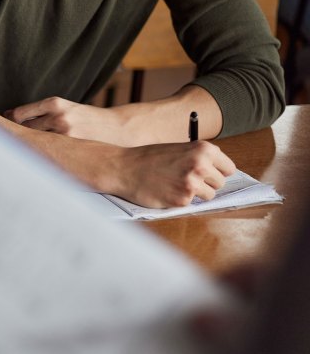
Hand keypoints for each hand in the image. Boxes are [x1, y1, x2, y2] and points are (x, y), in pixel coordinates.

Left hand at [6, 97, 132, 145]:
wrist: (116, 129)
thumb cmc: (86, 119)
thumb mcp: (65, 108)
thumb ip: (42, 113)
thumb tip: (12, 117)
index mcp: (54, 103)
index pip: (19, 114)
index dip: (6, 122)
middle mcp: (57, 116)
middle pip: (22, 129)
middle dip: (12, 136)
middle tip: (0, 143)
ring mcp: (64, 134)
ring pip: (33, 143)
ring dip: (23, 147)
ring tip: (12, 154)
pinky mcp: (71, 148)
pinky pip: (46, 154)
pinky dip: (37, 156)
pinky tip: (32, 160)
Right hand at [111, 140, 236, 207]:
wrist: (124, 168)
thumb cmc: (149, 159)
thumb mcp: (179, 150)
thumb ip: (199, 159)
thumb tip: (219, 174)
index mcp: (203, 149)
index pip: (229, 168)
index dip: (217, 172)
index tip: (208, 174)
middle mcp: (201, 165)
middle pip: (220, 183)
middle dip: (206, 183)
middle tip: (186, 179)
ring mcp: (192, 183)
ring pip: (209, 195)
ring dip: (196, 194)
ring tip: (176, 185)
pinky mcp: (182, 199)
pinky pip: (191, 203)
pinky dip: (180, 199)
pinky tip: (166, 191)